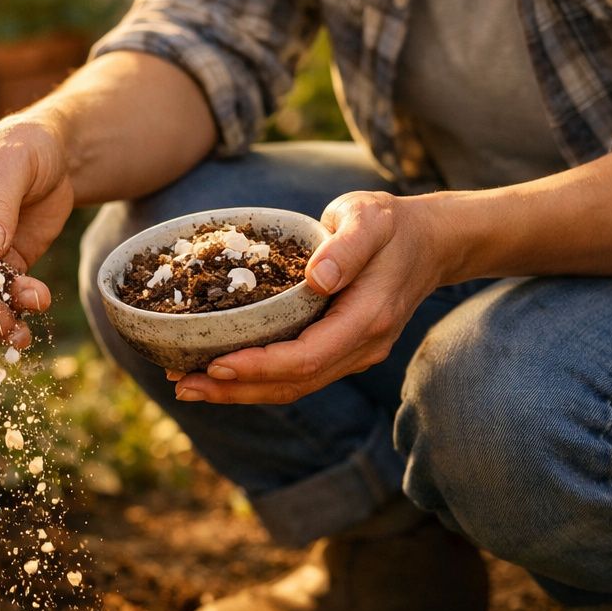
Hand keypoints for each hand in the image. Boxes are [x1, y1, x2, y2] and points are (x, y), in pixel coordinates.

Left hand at [169, 191, 447, 403]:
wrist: (429, 242)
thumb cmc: (391, 224)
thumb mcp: (370, 219)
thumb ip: (346, 246)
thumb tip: (319, 277)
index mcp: (368, 317)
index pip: (308, 356)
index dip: (261, 366)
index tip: (216, 363)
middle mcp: (362, 346)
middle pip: (295, 383)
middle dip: (236, 388)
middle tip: (182, 386)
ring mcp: (353, 353)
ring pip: (294, 386)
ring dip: (240, 391)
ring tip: (188, 386)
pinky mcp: (340, 350)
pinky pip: (297, 374)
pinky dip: (257, 378)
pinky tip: (219, 372)